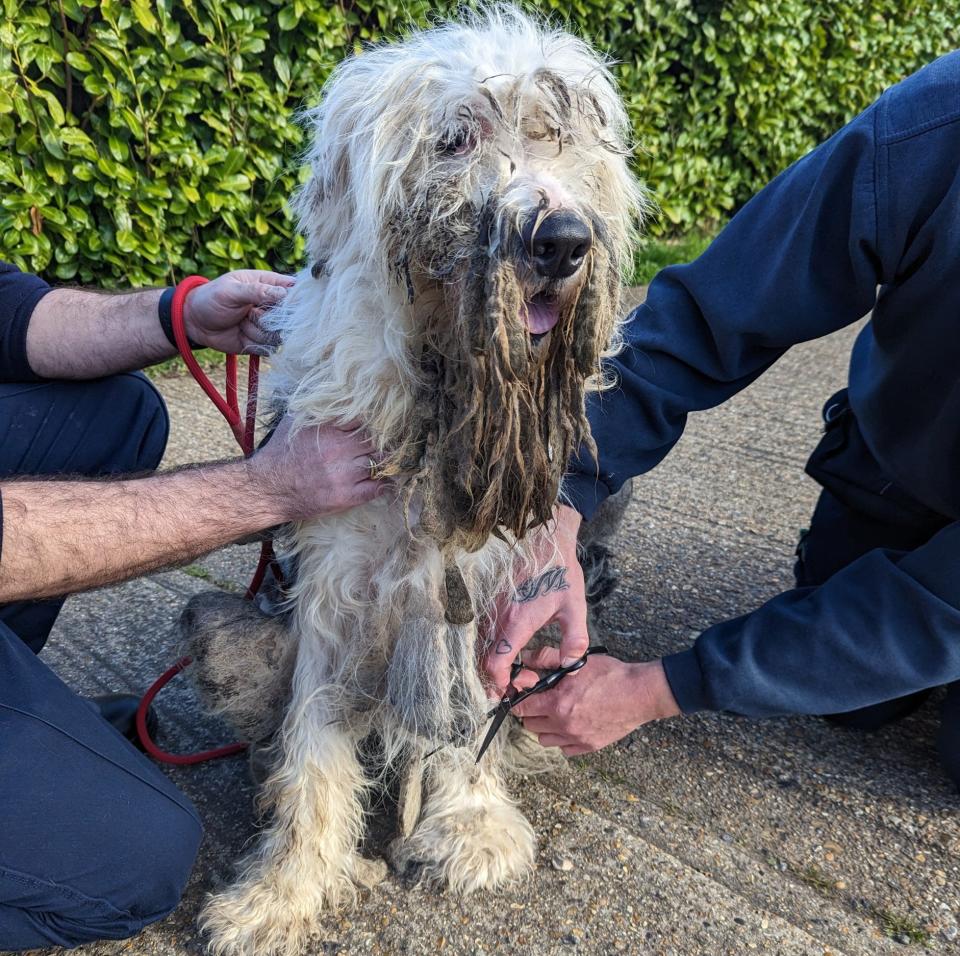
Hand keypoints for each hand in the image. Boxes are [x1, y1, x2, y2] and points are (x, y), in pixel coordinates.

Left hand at [183, 269, 293, 354]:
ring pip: (279, 334)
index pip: (295, 291)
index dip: (293, 300)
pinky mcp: (264, 341)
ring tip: (241, 322)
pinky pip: (270, 347)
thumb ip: (257, 291)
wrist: (195, 323)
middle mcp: (274, 306)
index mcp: (270, 285)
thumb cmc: (212, 298)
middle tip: (249, 312)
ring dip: (257, 331)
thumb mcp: (231, 290)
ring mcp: (270, 325)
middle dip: (268, 318)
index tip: (277, 304)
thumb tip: (283, 293)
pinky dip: (254, 343)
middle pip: (291, 317)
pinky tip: (242, 334)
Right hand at [246, 416, 387, 520]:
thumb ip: (319, 411)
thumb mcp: (295, 421)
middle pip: (376, 441)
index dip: (370, 424)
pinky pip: (377, 488)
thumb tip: (339, 398)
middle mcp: (339, 450)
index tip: (370, 428)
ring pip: (380, 463)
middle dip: (378, 443)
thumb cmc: (280, 453)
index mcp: (328, 429)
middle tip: (377, 446)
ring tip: (381, 461)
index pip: (364, 420)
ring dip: (382, 462)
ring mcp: (344, 475)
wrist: (266, 489)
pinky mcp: (346, 497)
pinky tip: (383, 480)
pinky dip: (384, 483)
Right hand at [482, 503, 588, 695]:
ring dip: (491, 664)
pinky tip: (507, 652)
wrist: (546, 541)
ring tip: (512, 672)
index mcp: (518, 621)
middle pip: (483, 658)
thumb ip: (575, 640)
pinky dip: (489, 648)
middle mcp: (500, 616)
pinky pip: (483, 632)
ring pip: (480, 645)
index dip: (499, 681)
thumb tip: (571, 666)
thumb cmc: (560, 573)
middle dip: (494, 678)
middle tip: (514, 686)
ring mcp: (493, 608)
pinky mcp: (493, 602)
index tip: (510, 691)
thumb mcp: (575, 607)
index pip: (497, 661)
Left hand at [511, 647, 680, 755]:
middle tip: (540, 700)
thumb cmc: (610, 675)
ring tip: (555, 712)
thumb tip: (525, 657)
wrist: (639, 694)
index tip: (522, 694)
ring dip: (544, 726)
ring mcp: (577, 739)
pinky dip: (562, 738)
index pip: (522, 708)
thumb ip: (547, 658)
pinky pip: (564, 748)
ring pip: (544, 739)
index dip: (518, 699)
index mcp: (558, 704)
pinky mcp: (589, 746)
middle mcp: (564, 726)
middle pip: (530, 725)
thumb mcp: (577, 662)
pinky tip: (570, 723)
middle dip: (531, 712)